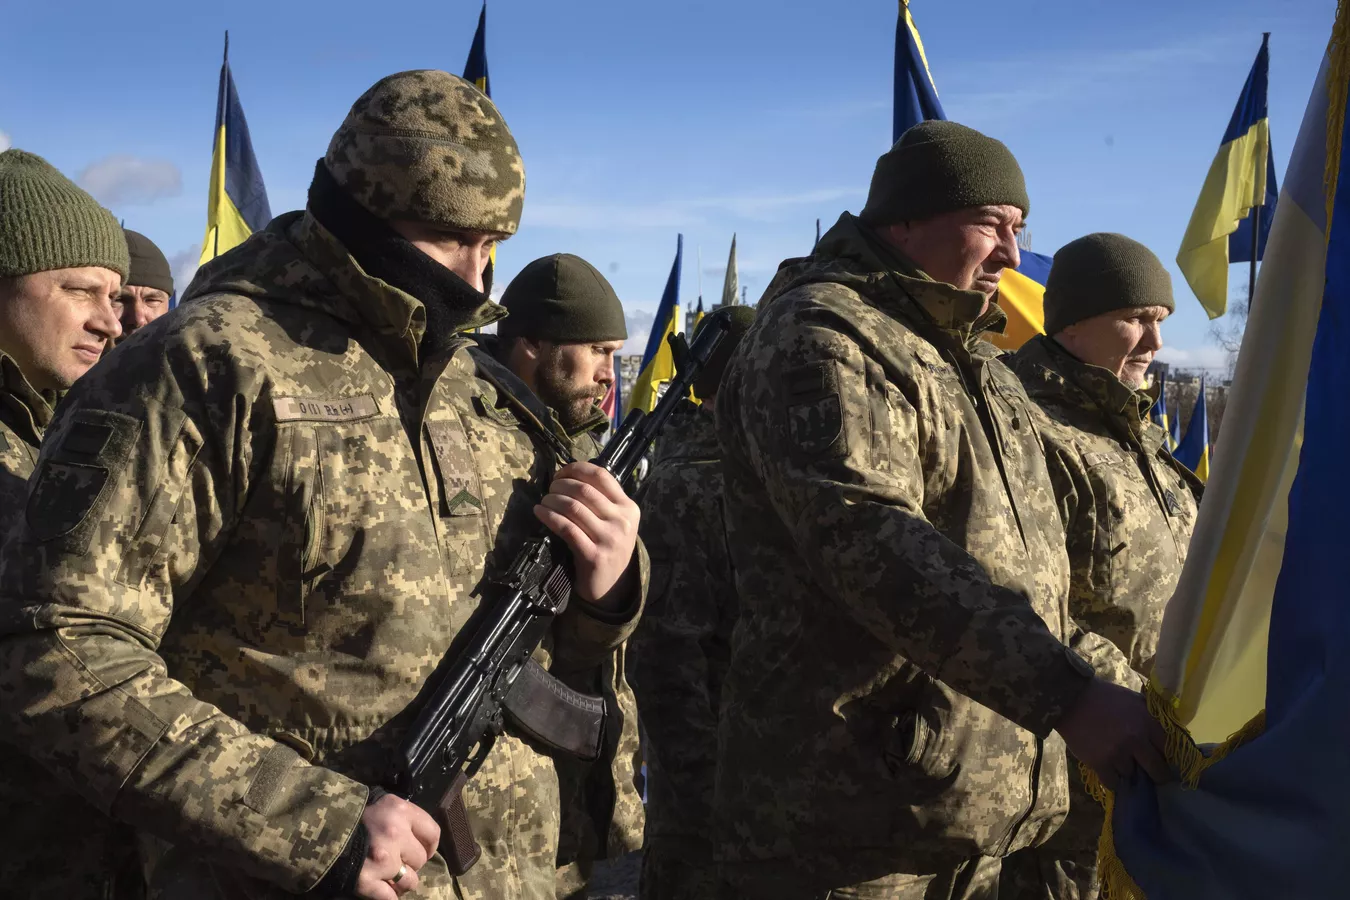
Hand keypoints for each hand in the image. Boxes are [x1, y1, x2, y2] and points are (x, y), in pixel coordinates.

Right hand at [355, 793, 439, 898]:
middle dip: (411, 863)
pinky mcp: (367, 881)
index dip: (429, 845)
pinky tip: (381, 888)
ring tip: (388, 876)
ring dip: (401, 882)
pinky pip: (390, 898)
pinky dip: (388, 896)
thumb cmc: (355, 815)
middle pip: (421, 859)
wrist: (316, 829)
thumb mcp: (384, 804)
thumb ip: (405, 817)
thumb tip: (422, 840)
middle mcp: (395, 834)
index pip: (432, 833)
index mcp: (400, 811)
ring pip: (410, 882)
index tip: (422, 850)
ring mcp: (382, 860)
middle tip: (397, 861)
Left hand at [534, 461, 639, 606]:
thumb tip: (571, 476)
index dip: (576, 469)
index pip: (601, 476)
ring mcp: (609, 539)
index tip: (560, 473)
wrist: (612, 587)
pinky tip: (539, 512)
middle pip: (584, 490)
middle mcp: (622, 521)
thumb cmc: (609, 548)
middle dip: (560, 485)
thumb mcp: (616, 522)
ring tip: (544, 501)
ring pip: (573, 507)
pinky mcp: (593, 556)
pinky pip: (566, 528)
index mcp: (629, 508)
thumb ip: (603, 500)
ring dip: (552, 500)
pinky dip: (549, 516)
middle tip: (549, 490)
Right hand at [1054, 677, 1172, 790]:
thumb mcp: (1133, 700)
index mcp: (1147, 722)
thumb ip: (1151, 716)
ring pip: (1132, 775)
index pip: (1170, 750)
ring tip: (1119, 763)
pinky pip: (1113, 782)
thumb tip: (1166, 734)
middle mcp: (1136, 740)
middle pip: (1157, 770)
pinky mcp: (1100, 763)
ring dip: (1127, 770)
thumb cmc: (1104, 697)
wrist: (1071, 699)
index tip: (1165, 761)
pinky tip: (1108, 770)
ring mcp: (1118, 753)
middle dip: (1157, 774)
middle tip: (1153, 775)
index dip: (1168, 757)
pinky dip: (1111, 778)